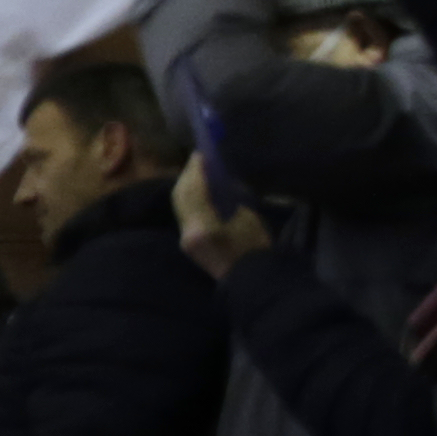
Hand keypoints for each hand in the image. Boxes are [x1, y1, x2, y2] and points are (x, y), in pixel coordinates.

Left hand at [173, 154, 269, 276]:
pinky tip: (198, 190)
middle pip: (180, 196)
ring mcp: (185, 238)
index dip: (195, 170)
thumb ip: (228, 197)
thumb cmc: (257, 249)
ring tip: (198, 171)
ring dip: (186, 185)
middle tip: (198, 159)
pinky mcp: (188, 242)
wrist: (252, 282)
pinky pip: (184, 214)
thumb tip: (218, 178)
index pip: (193, 190)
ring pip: (179, 204)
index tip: (200, 154)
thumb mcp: (248, 218)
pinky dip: (189, 198)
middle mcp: (188, 232)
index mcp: (203, 226)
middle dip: (188, 175)